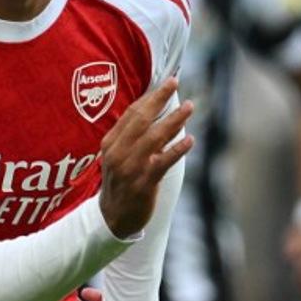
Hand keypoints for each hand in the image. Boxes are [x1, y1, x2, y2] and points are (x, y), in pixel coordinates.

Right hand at [98, 78, 193, 238]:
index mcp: (110, 143)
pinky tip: (190, 141)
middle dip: (159, 99)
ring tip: (189, 108)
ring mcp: (130, 168)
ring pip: (154, 138)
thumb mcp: (117, 157)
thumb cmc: (120, 183)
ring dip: (173, 121)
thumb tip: (153, 114)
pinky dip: (176, 150)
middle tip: (175, 84)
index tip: (166, 83)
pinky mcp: (143, 183)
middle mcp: (118, 152)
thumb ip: (130, 137)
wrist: (113, 217)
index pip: (131, 114)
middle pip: (141, 120)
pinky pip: (162, 163)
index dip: (150, 97)